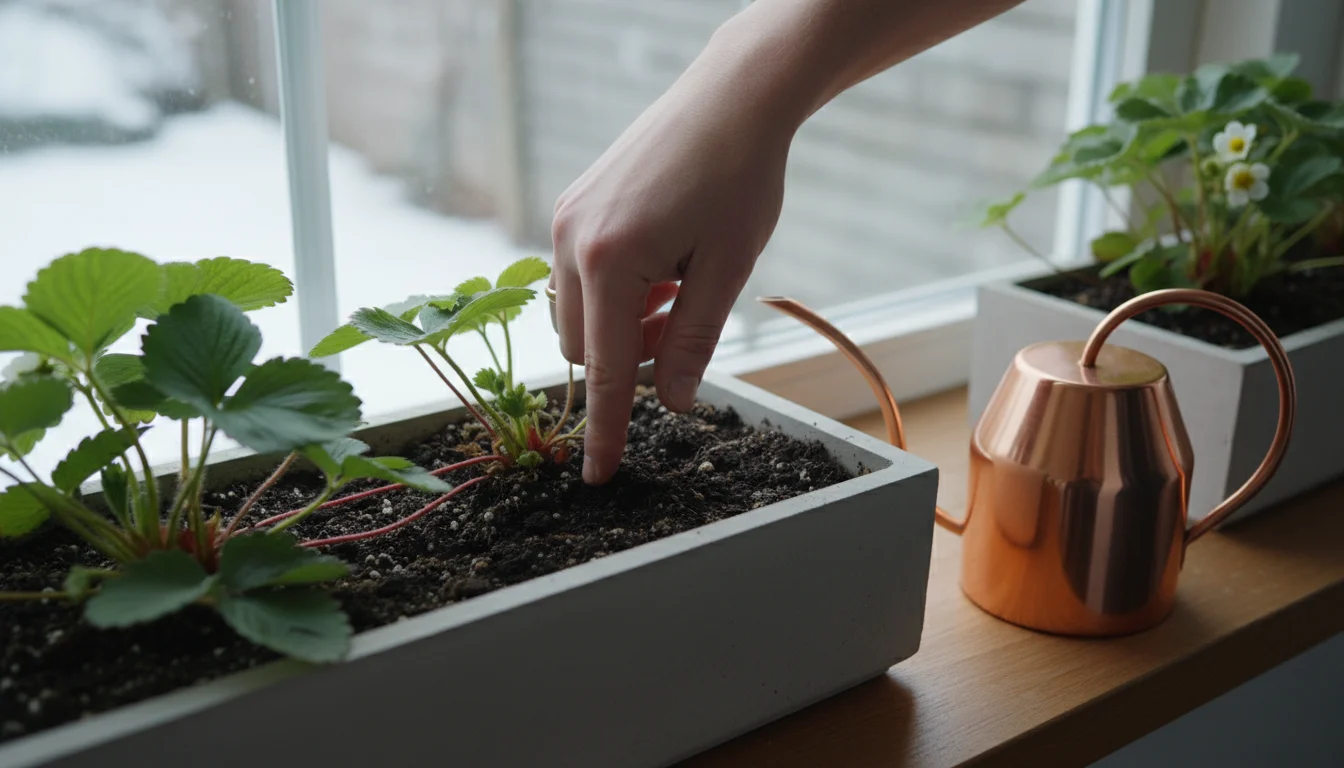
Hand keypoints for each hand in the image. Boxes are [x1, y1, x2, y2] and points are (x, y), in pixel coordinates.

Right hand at [550, 33, 798, 484]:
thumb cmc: (740, 179)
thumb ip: (692, 342)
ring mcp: (565, 221)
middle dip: (629, 355)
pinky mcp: (572, 206)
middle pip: (583, 346)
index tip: (596, 476)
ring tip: (678, 282)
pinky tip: (662, 258)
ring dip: (624, 322)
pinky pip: (580, 275)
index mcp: (610, 262)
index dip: (604, 429)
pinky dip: (617, 289)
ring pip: (578, 313)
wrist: (729, 98)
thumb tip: (670, 402)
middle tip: (683, 322)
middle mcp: (572, 242)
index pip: (604, 371)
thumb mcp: (727, 270)